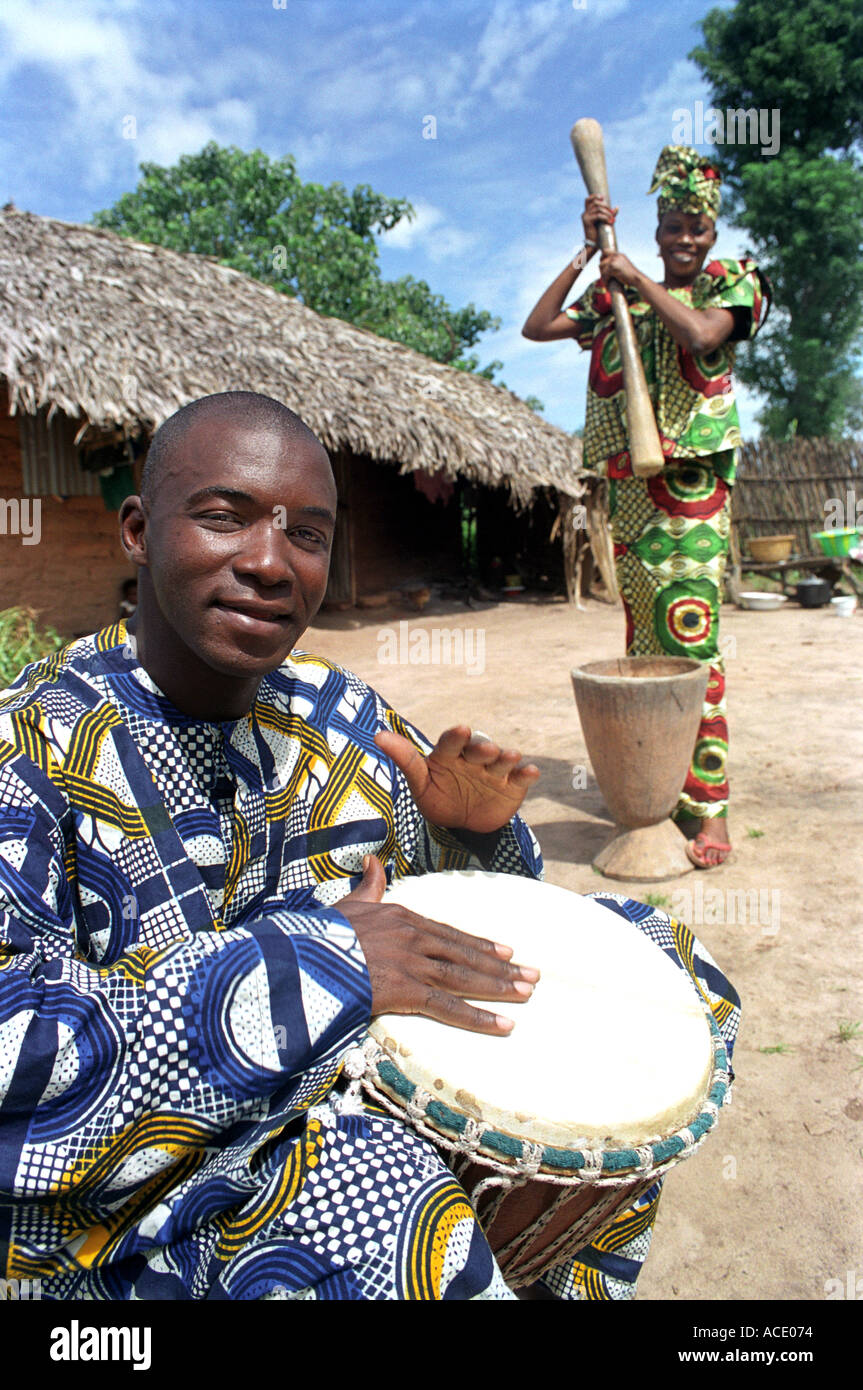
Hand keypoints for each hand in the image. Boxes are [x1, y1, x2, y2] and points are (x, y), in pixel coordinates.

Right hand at [339, 855, 539, 1034]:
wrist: (303, 955)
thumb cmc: (321, 934)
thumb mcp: (348, 903)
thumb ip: (367, 885)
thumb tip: (372, 861)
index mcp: (403, 917)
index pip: (450, 934)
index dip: (480, 944)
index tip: (506, 951)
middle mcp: (415, 937)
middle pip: (466, 955)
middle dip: (502, 966)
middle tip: (533, 975)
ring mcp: (413, 963)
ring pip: (465, 977)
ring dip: (500, 986)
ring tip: (528, 993)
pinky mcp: (407, 990)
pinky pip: (449, 1007)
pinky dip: (479, 1017)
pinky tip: (504, 1024)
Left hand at [374, 725, 539, 833]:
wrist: (464, 825)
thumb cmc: (439, 797)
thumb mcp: (420, 781)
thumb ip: (405, 758)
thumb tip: (378, 735)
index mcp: (450, 755)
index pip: (451, 742)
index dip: (456, 736)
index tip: (460, 731)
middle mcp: (474, 758)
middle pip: (479, 750)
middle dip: (482, 749)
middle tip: (486, 750)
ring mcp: (495, 771)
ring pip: (502, 760)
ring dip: (506, 758)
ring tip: (509, 756)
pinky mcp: (513, 785)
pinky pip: (521, 778)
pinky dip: (527, 774)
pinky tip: (531, 772)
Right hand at [582, 194, 617, 244]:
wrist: (594, 245)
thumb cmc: (600, 234)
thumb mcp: (605, 222)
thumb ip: (610, 214)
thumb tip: (617, 207)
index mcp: (587, 212)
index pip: (588, 199)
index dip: (595, 196)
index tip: (602, 198)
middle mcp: (585, 213)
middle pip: (595, 202)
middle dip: (606, 206)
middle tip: (612, 214)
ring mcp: (585, 217)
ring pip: (598, 209)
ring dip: (607, 213)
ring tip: (612, 220)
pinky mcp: (587, 221)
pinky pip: (598, 215)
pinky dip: (606, 218)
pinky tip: (610, 222)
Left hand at [599, 249, 642, 289]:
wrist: (636, 278)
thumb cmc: (631, 274)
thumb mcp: (624, 264)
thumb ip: (617, 263)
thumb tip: (609, 266)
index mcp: (618, 254)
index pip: (605, 251)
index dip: (601, 258)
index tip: (602, 266)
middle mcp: (615, 256)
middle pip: (602, 262)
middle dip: (601, 270)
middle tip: (604, 277)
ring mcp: (614, 262)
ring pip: (602, 269)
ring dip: (602, 276)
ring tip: (605, 281)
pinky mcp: (613, 269)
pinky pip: (605, 275)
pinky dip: (605, 281)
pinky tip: (607, 284)